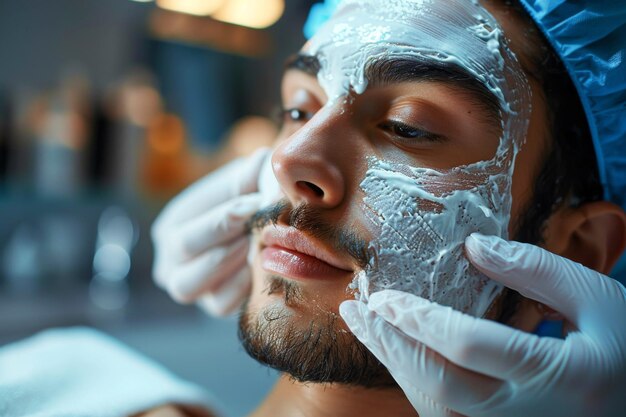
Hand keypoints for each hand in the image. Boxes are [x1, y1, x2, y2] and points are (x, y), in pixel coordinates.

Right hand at [152, 148, 272, 315]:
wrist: (262, 225)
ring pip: (197, 290)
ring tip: (259, 244)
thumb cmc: (248, 198)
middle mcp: (171, 264)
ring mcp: (193, 289)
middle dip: (227, 244)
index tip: (255, 204)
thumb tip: (260, 164)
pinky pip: (222, 305)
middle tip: (262, 227)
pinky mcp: (215, 306)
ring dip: (231, 266)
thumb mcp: (246, 182)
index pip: (183, 236)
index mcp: (170, 228)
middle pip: (185, 266)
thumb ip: (250, 174)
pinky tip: (263, 265)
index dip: (220, 222)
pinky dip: (243, 286)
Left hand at [340, 233, 625, 416]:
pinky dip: (418, 385)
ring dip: (396, 367)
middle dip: (390, 346)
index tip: (384, 297)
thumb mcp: (599, 300)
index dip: (420, 320)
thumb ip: (536, 271)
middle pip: (439, 386)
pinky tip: (402, 356)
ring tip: (368, 331)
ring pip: (437, 409)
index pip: (470, 348)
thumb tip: (472, 247)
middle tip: (356, 314)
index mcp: (562, 378)